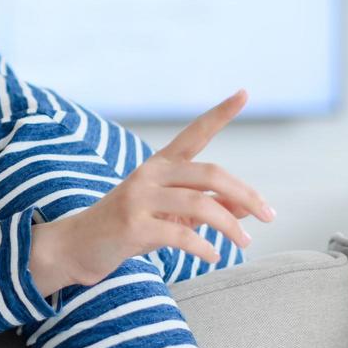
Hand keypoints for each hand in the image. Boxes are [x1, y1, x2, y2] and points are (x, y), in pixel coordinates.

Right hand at [33, 89, 274, 293]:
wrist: (77, 248)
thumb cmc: (129, 229)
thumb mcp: (172, 215)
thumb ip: (209, 208)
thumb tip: (250, 208)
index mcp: (159, 165)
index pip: (195, 134)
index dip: (221, 113)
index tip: (244, 93)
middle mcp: (149, 174)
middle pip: (210, 174)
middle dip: (246, 194)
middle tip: (270, 216)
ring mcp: (139, 198)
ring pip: (200, 204)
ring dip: (231, 225)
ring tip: (245, 243)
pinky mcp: (133, 226)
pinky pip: (180, 234)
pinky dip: (204, 247)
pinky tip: (213, 254)